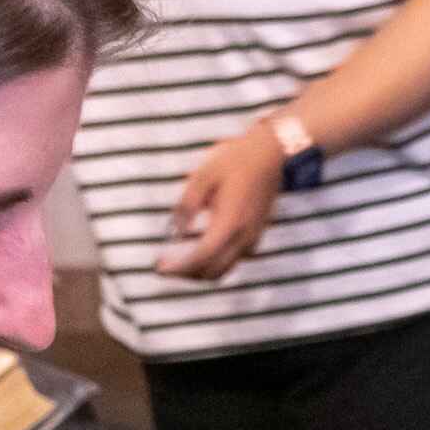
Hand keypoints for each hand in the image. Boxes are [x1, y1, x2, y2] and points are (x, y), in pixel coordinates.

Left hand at [154, 122, 287, 279]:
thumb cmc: (235, 161)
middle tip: (165, 267)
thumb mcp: (202, 176)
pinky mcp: (255, 236)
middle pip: (213, 271)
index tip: (160, 268)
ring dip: (200, 272)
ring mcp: (252, 238)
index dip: (179, 267)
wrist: (269, 154)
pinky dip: (213, 263)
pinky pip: (232, 261)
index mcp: (230, 222)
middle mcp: (244, 236)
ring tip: (178, 262)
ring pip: (224, 269)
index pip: (202, 257)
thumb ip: (187, 205)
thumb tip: (174, 231)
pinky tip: (199, 252)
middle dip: (187, 275)